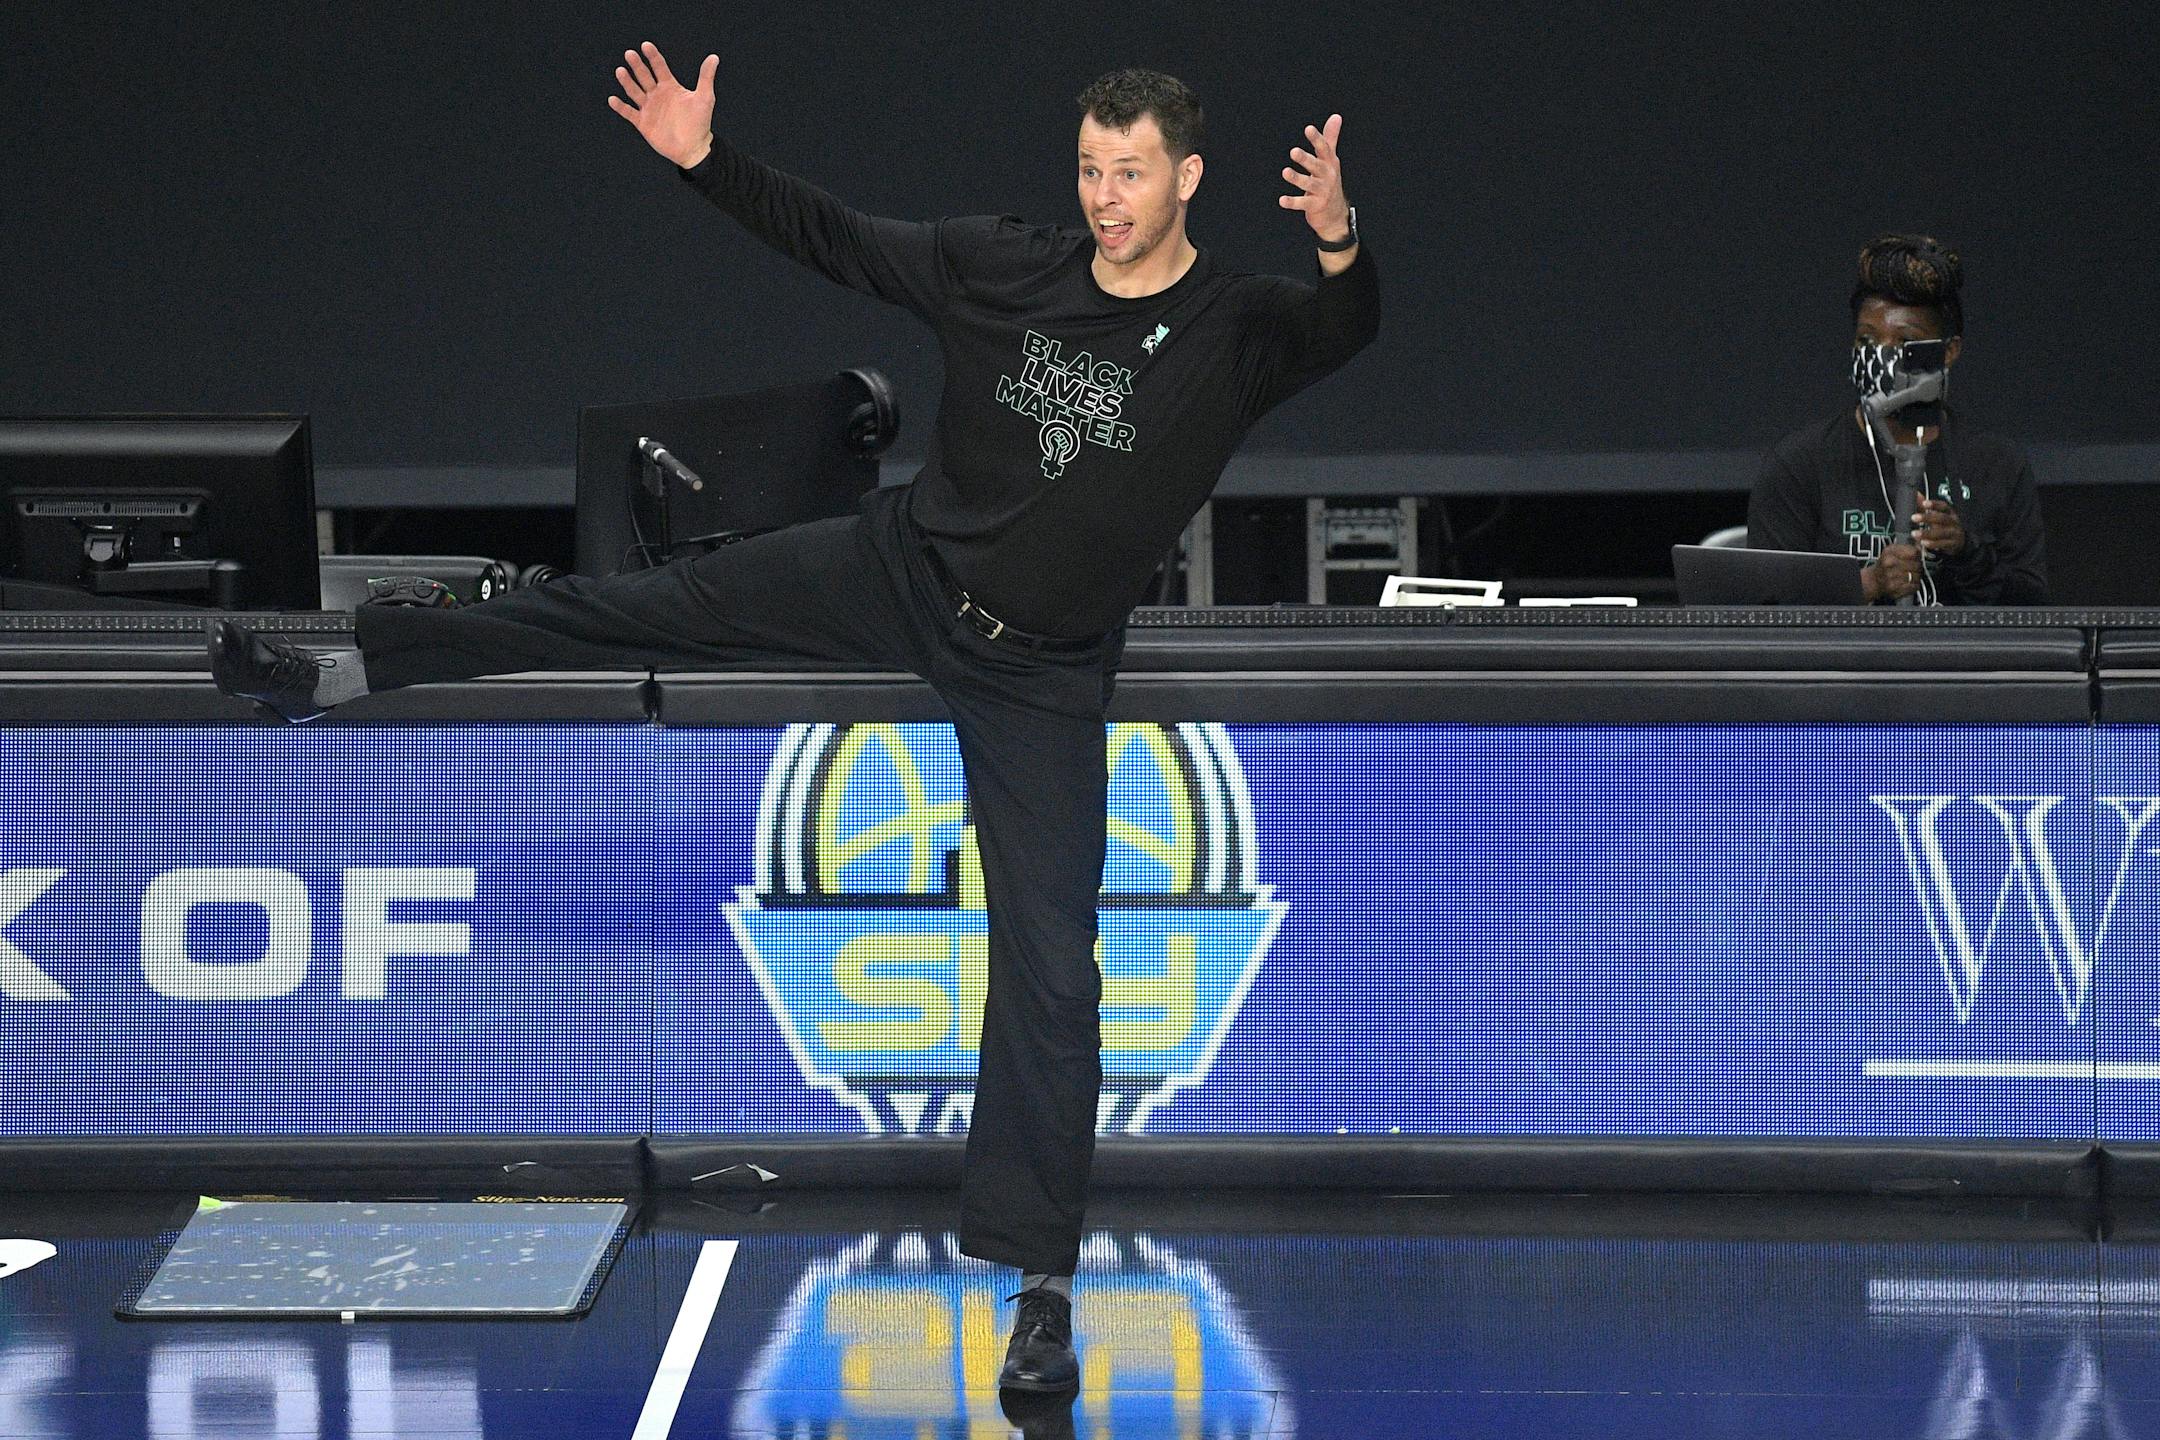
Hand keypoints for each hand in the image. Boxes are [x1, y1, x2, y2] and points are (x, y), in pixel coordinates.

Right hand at [607, 42, 718, 167]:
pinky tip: (613, 99)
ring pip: (634, 91)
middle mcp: (657, 94)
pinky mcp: (643, 123)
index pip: (659, 67)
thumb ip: (706, 77)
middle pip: (644, 76)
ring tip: (620, 71)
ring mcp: (649, 108)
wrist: (694, 148)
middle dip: (637, 66)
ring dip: (627, 82)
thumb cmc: (700, 122)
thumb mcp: (705, 98)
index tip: (646, 46)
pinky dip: (620, 107)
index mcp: (670, 86)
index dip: (653, 56)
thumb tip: (714, 57)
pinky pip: (629, 113)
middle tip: (630, 54)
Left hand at [1279, 114, 1350, 244]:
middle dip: (1305, 159)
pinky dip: (1292, 202)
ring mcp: (1322, 192)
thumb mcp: (1330, 160)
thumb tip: (1336, 116)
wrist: (1335, 213)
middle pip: (1316, 166)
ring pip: (1309, 184)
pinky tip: (1281, 200)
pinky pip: (1303, 204)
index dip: (1316, 139)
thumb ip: (1330, 139)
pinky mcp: (1315, 206)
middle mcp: (1328, 176)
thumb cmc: (1328, 181)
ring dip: (1297, 178)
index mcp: (1330, 163)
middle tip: (1293, 151)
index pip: (1324, 149)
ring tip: (1285, 172)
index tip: (1308, 129)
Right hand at [1863, 542, 1924, 602]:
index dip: (1918, 555)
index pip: (1914, 552)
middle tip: (1914, 568)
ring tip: (1911, 575)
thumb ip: (1908, 547)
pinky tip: (1909, 583)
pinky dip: (1914, 585)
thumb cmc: (1886, 565)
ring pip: (1917, 576)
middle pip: (1917, 565)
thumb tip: (1922, 547)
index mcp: (1889, 552)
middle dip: (1919, 567)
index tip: (1916, 557)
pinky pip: (1914, 587)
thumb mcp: (1893, 551)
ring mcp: (1891, 577)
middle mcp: (1888, 564)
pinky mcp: (1894, 589)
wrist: (1874, 580)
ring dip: (1917, 576)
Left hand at [1912, 495, 1965, 556]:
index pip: (1944, 506)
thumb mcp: (1937, 515)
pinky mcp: (1953, 544)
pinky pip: (1943, 544)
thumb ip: (1926, 507)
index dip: (1934, 504)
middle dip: (1927, 518)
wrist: (1959, 541)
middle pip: (1942, 518)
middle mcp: (1953, 522)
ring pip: (1942, 532)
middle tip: (1913, 517)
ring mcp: (1954, 533)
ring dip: (1927, 533)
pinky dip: (1933, 544)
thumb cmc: (1945, 526)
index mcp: (1949, 513)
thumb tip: (1916, 494)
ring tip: (1914, 533)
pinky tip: (1923, 543)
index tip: (1924, 503)